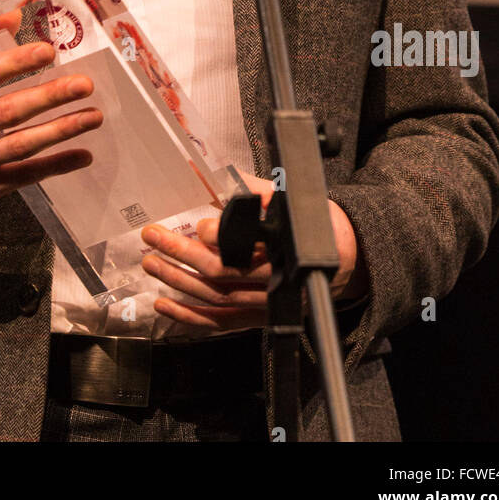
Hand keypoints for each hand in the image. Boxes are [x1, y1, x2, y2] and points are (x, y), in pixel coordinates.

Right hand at [0, 8, 102, 206]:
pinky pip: (23, 177)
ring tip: (94, 116)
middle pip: (4, 113)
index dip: (16, 63)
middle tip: (85, 84)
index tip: (49, 51)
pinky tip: (83, 154)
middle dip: (48, 97)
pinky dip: (55, 166)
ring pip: (17, 147)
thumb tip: (14, 12)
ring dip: (60, 130)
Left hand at [139, 172, 367, 330]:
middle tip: (153, 236)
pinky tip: (163, 305)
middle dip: (183, 254)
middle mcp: (273, 279)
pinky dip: (188, 318)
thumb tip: (218, 176)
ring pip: (215, 299)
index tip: (199, 224)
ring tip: (150, 264)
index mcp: (284, 245)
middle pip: (222, 272)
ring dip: (178, 283)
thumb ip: (256, 190)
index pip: (247, 244)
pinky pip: (219, 323)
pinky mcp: (258, 319)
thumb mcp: (292, 199)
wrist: (348, 261)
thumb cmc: (316, 224)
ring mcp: (264, 303)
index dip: (221, 235)